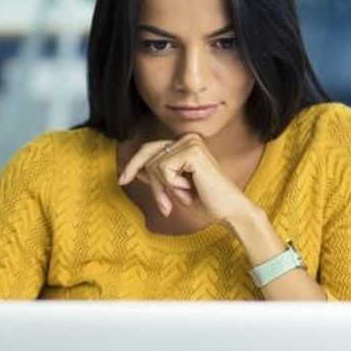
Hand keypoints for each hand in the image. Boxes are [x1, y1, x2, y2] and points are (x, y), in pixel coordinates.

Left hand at [118, 132, 255, 225]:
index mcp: (185, 144)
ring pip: (153, 165)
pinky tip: (189, 189)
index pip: (150, 149)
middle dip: (151, 183)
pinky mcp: (191, 151)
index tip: (121, 180)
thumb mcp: (173, 189)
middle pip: (148, 156)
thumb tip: (136, 169)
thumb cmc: (206, 203)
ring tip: (182, 196)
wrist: (228, 212)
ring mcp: (190, 143)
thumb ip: (156, 177)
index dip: (133, 164)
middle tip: (163, 205)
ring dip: (163, 188)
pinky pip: (162, 169)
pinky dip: (171, 185)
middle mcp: (188, 139)